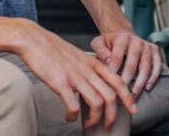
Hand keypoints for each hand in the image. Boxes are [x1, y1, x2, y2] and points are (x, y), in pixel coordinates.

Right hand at [15, 22, 135, 129]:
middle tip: (108, 126)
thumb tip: (95, 84)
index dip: (128, 97)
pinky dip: (73, 116)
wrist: (35, 41)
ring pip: (96, 103)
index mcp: (94, 64)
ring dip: (95, 119)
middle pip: (111, 96)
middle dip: (112, 116)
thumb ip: (89, 69)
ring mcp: (75, 77)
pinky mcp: (60, 83)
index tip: (133, 109)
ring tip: (88, 125)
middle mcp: (88, 70)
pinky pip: (73, 106)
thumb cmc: (55, 50)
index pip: (118, 81)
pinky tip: (69, 117)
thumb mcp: (79, 56)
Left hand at [91, 30, 162, 99]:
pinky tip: (147, 88)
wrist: (123, 35)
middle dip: (126, 82)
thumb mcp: (99, 43)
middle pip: (131, 66)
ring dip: (139, 84)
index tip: (108, 87)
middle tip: (120, 95)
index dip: (112, 74)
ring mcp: (147, 46)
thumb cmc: (109, 43)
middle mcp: (136, 41)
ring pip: (145, 68)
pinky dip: (153, 78)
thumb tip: (107, 62)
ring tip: (133, 96)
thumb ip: (100, 51)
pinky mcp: (155, 51)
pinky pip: (157, 66)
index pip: (117, 59)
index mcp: (122, 38)